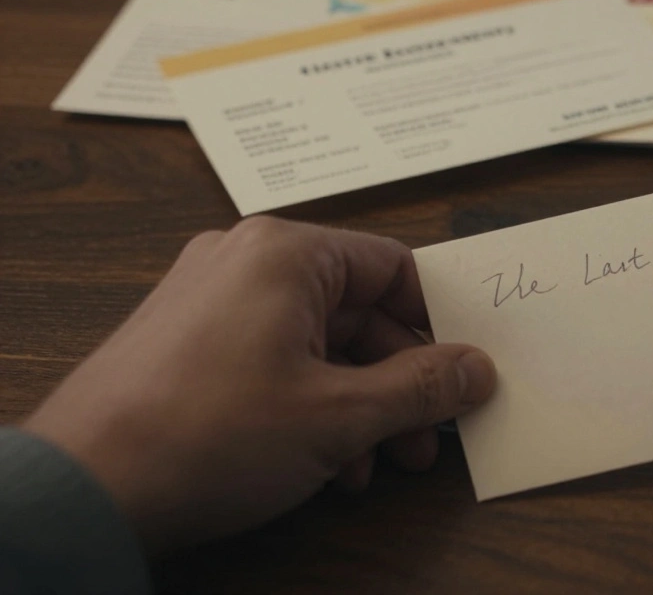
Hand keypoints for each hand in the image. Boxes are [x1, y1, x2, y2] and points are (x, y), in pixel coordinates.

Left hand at [22, 217, 496, 552]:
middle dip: (400, 382)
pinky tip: (328, 465)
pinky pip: (276, 360)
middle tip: (429, 435)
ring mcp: (212, 300)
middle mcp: (246, 261)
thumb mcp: (340, 416)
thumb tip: (476, 370)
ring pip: (319, 343)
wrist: (86, 488)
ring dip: (360, 405)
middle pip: (359, 311)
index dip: (437, 323)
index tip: (462, 370)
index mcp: (286, 254)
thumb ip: (421, 387)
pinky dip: (311, 406)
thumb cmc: (204, 435)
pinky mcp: (190, 341)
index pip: (395, 267)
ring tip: (377, 464)